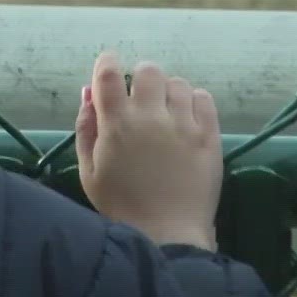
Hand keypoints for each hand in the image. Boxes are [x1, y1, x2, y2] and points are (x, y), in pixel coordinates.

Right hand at [75, 52, 221, 250]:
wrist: (167, 234)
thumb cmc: (120, 205)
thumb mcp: (88, 169)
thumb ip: (86, 128)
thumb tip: (88, 94)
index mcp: (116, 123)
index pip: (109, 74)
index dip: (107, 62)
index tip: (108, 64)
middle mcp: (151, 116)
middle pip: (148, 70)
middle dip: (140, 77)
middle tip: (140, 96)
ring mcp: (184, 124)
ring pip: (178, 83)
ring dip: (167, 91)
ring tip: (165, 110)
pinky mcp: (210, 136)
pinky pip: (205, 99)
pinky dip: (194, 101)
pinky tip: (186, 118)